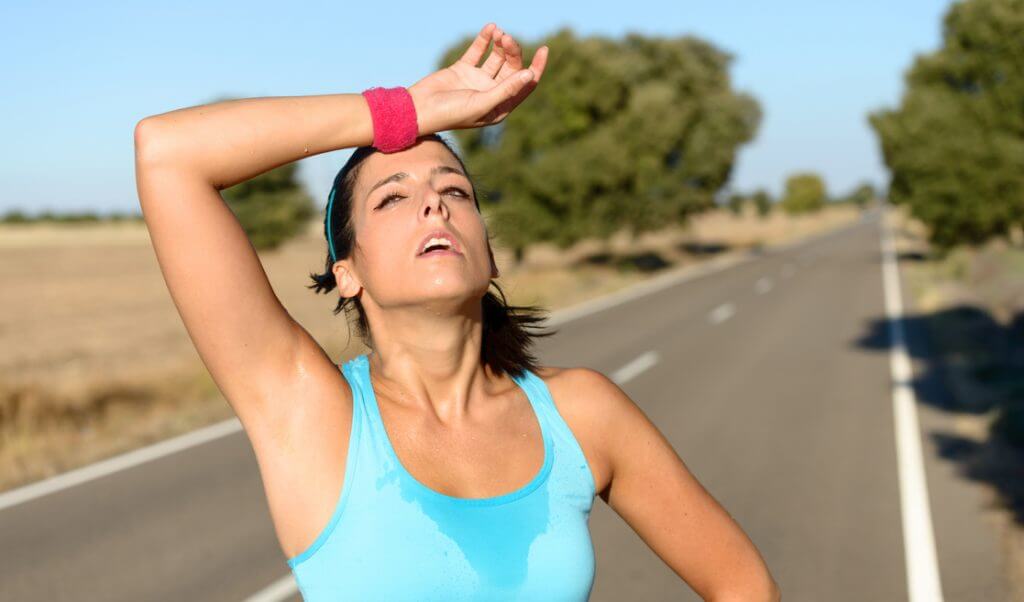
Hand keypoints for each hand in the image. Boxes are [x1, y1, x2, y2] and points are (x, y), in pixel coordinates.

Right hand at [408, 23, 548, 133]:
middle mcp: (492, 93)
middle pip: (511, 67)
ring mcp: (477, 80)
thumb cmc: (451, 113)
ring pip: (496, 57)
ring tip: (498, 32)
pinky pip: (478, 51)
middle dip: (512, 51)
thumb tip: (529, 75)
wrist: (419, 109)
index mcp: (501, 106)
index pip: (525, 85)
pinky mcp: (463, 69)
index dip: (536, 68)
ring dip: (500, 44)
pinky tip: (490, 28)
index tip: (544, 49)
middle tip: (507, 38)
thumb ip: (506, 89)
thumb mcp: (482, 103)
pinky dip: (485, 40)